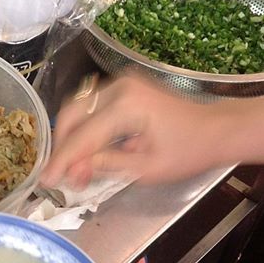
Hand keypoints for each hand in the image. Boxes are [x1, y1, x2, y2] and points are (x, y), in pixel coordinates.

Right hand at [40, 75, 223, 188]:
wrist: (217, 129)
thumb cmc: (189, 151)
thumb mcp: (147, 169)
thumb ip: (106, 166)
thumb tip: (73, 171)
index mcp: (127, 105)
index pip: (83, 136)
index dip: (62, 160)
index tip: (46, 180)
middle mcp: (119, 87)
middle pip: (72, 114)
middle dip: (62, 146)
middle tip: (59, 174)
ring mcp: (120, 83)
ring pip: (77, 108)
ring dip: (70, 137)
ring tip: (73, 166)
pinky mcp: (122, 86)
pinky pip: (90, 106)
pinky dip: (83, 128)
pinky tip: (85, 151)